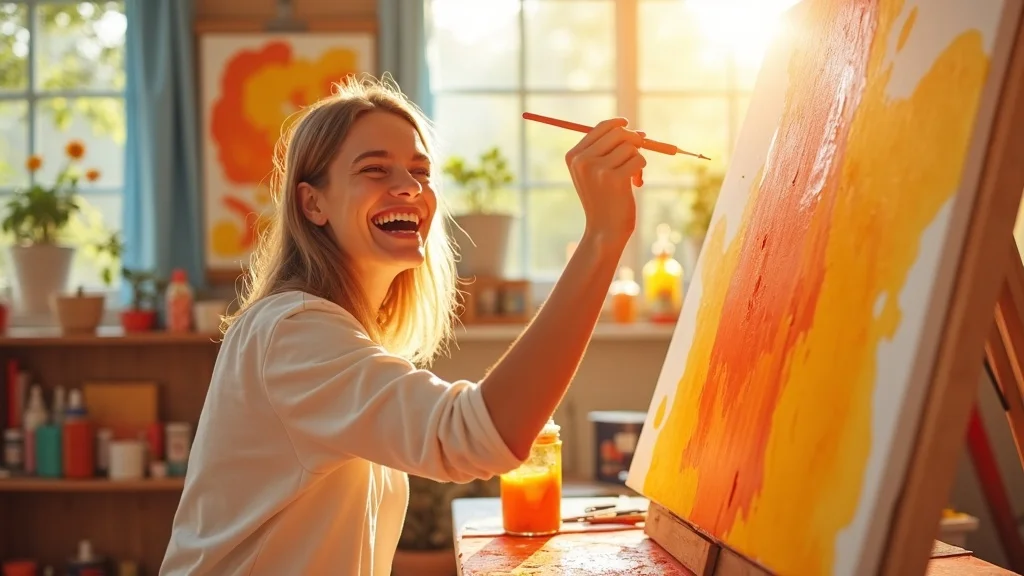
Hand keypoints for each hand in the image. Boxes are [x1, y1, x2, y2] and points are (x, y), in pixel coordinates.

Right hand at [564, 118, 645, 243]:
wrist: (605, 230)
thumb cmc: (604, 200)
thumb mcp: (597, 173)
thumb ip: (610, 151)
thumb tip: (639, 132)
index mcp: (573, 156)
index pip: (601, 127)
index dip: (619, 124)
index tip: (629, 127)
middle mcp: (582, 160)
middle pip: (618, 132)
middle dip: (634, 140)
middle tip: (637, 156)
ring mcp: (597, 169)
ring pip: (631, 147)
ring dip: (637, 160)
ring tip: (632, 178)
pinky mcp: (614, 178)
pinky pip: (639, 160)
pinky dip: (641, 170)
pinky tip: (635, 184)